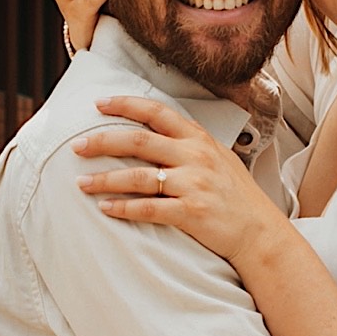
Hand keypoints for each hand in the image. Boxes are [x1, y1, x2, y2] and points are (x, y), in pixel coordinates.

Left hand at [71, 95, 284, 264]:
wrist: (260, 231)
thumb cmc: (234, 194)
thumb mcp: (217, 156)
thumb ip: (187, 142)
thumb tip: (152, 129)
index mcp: (198, 138)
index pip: (156, 111)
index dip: (125, 104)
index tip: (98, 104)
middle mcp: (195, 156)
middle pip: (138, 141)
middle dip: (102, 141)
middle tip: (76, 146)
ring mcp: (194, 184)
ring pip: (138, 177)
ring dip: (105, 179)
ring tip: (81, 183)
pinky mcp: (191, 212)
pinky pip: (149, 209)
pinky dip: (124, 208)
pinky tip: (105, 208)